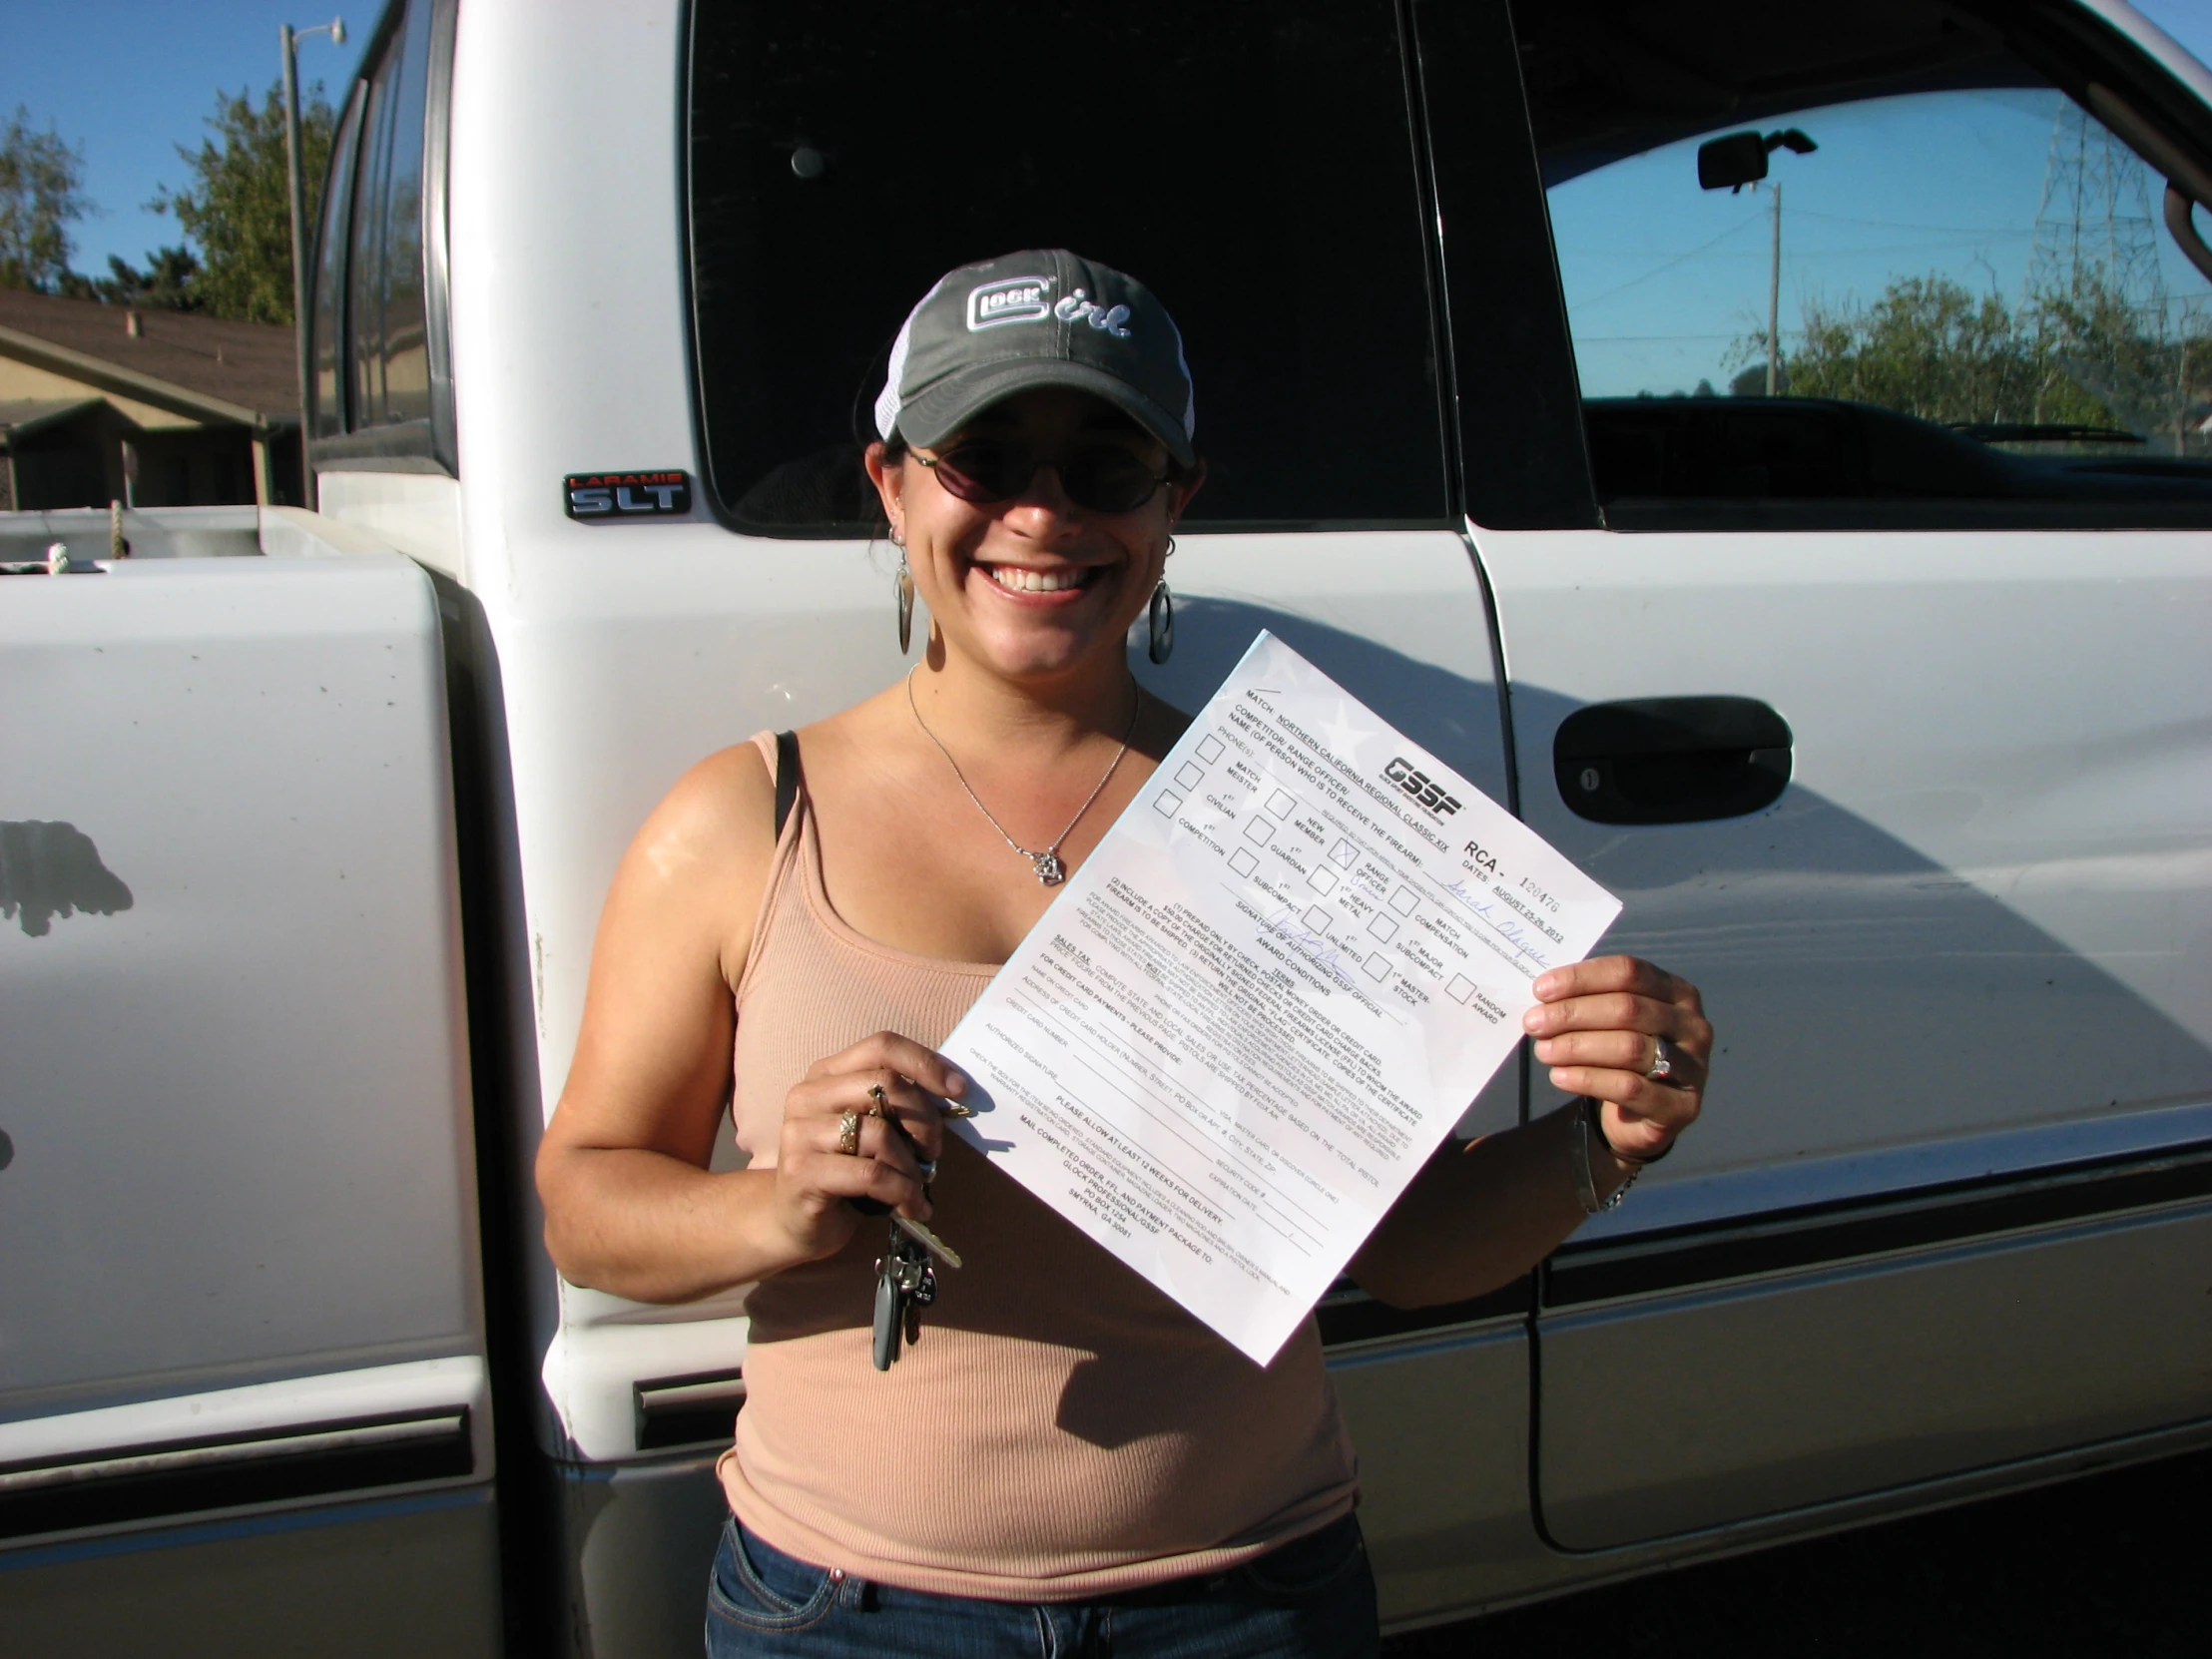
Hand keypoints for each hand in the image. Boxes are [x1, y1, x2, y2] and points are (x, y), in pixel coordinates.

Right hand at [773, 1032, 966, 1261]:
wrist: (793, 1222)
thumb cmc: (844, 1172)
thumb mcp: (870, 1129)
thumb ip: (896, 1106)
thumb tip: (953, 1093)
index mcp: (827, 1074)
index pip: (882, 1046)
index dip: (925, 1063)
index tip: (959, 1089)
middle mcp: (808, 1095)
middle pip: (884, 1085)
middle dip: (924, 1120)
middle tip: (934, 1151)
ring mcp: (800, 1132)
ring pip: (880, 1133)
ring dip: (912, 1166)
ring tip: (918, 1186)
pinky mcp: (801, 1171)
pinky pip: (872, 1173)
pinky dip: (902, 1191)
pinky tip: (911, 1207)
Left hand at [1523, 956, 1708, 1163]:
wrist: (1643, 1117)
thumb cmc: (1623, 1055)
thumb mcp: (1613, 1021)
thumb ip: (1589, 1001)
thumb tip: (1544, 992)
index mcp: (1677, 992)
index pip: (1629, 972)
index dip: (1582, 978)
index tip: (1541, 990)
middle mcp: (1692, 1025)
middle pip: (1627, 1009)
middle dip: (1573, 1014)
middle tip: (1533, 1023)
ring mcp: (1693, 1067)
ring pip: (1629, 1047)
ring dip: (1577, 1047)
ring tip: (1543, 1051)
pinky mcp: (1681, 1106)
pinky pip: (1628, 1087)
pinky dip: (1588, 1079)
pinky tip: (1559, 1076)